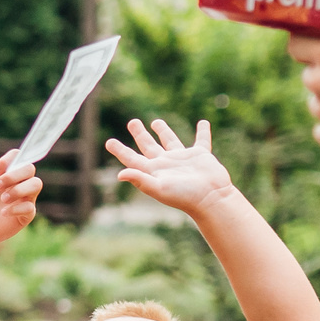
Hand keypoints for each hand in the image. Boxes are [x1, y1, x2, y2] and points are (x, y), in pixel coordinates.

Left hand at [0, 136, 41, 246]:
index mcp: (8, 170)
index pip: (18, 156)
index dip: (8, 161)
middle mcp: (19, 182)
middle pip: (29, 168)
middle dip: (13, 175)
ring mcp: (24, 198)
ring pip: (36, 184)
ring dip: (19, 189)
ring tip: (2, 198)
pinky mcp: (25, 215)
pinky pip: (30, 207)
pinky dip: (16, 208)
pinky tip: (3, 212)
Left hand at [105, 118, 234, 215]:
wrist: (210, 198)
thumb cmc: (184, 196)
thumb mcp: (159, 188)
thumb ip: (140, 179)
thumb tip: (119, 174)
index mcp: (154, 171)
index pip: (133, 159)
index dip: (120, 150)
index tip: (109, 142)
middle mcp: (166, 164)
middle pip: (149, 146)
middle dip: (140, 134)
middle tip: (132, 122)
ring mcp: (183, 159)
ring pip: (170, 141)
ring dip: (163, 131)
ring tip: (155, 122)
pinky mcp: (201, 156)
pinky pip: (201, 140)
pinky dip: (203, 131)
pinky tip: (203, 123)